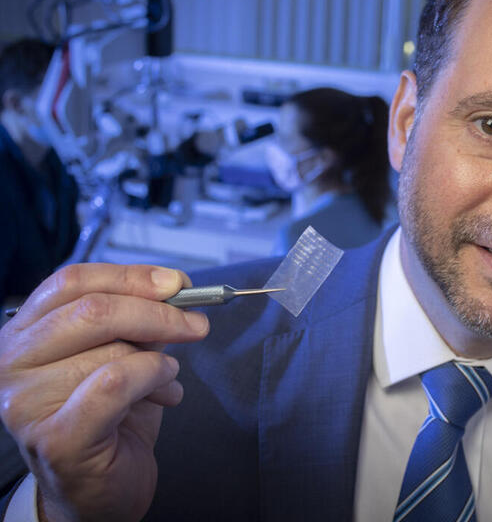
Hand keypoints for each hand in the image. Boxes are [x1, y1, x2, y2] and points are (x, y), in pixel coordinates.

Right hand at [0, 264, 208, 521]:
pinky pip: (117, 383)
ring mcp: (26, 403)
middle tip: (196, 324)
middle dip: (159, 313)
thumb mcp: (122, 353)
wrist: (99, 492)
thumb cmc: (109, 419)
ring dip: (158, 359)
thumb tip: (174, 286)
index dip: (131, 276)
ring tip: (167, 378)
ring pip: (111, 349)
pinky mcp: (56, 437)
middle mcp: (11, 364)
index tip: (176, 282)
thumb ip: (137, 318)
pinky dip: (153, 377)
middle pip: (93, 310)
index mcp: (24, 334)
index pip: (72, 282)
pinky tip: (165, 390)